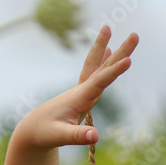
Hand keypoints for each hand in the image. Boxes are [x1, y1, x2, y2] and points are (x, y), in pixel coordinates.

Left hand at [16, 26, 137, 148]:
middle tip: (135, 35)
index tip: (128, 60)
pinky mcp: (81, 94)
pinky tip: (107, 50)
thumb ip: (77, 136)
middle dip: (118, 52)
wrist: (31, 130)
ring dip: (106, 48)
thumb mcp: (59, 137)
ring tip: (109, 27)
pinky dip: (102, 60)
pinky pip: (94, 73)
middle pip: (101, 67)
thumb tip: (95, 136)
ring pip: (97, 66)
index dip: (113, 72)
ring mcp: (81, 91)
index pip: (98, 82)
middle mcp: (80, 90)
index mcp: (78, 98)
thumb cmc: (44, 133)